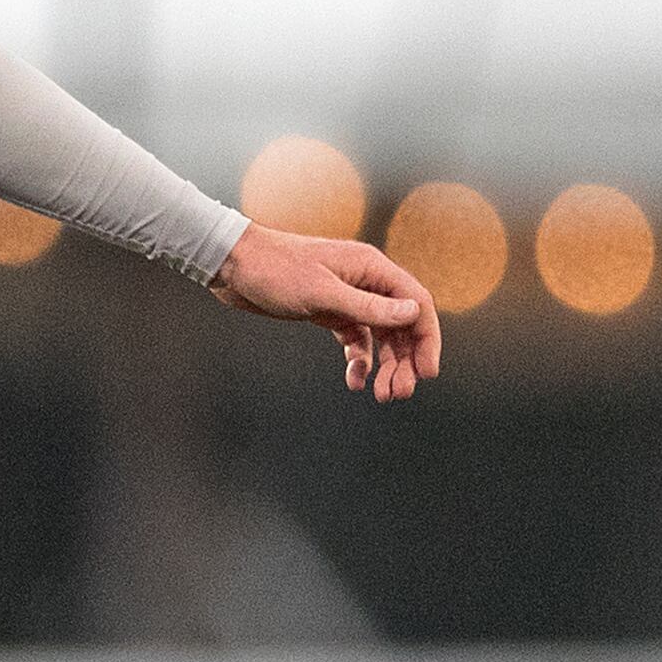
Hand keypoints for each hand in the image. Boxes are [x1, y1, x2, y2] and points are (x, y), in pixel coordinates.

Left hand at [210, 227, 440, 401]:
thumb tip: (413, 313)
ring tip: (382, 395)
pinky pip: (356, 340)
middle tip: (399, 394)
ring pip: (381, 335)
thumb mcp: (323, 293)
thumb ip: (369, 307)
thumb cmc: (276, 270)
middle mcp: (366, 281)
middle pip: (402, 324)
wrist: (234, 265)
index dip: (427, 338)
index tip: (427, 373)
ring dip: (386, 365)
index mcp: (371, 268)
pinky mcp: (329, 312)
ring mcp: (348, 297)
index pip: (417, 303)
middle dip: (405, 361)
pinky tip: (354, 381)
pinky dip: (358, 361)